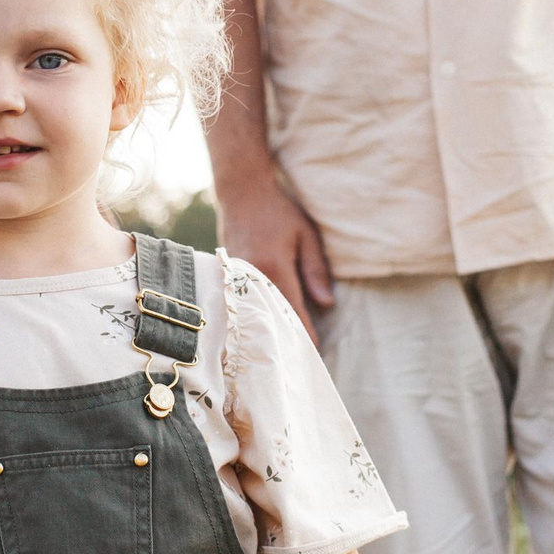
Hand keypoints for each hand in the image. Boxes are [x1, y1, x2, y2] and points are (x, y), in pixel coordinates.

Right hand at [218, 178, 333, 342]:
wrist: (240, 191)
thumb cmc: (278, 210)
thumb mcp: (306, 235)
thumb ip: (316, 270)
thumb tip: (327, 304)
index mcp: (274, 268)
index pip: (293, 312)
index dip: (305, 335)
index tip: (315, 353)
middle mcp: (251, 277)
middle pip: (271, 319)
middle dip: (286, 339)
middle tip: (298, 363)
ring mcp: (234, 278)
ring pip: (256, 312)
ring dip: (270, 328)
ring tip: (282, 351)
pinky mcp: (226, 276)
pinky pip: (244, 302)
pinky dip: (256, 314)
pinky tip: (264, 326)